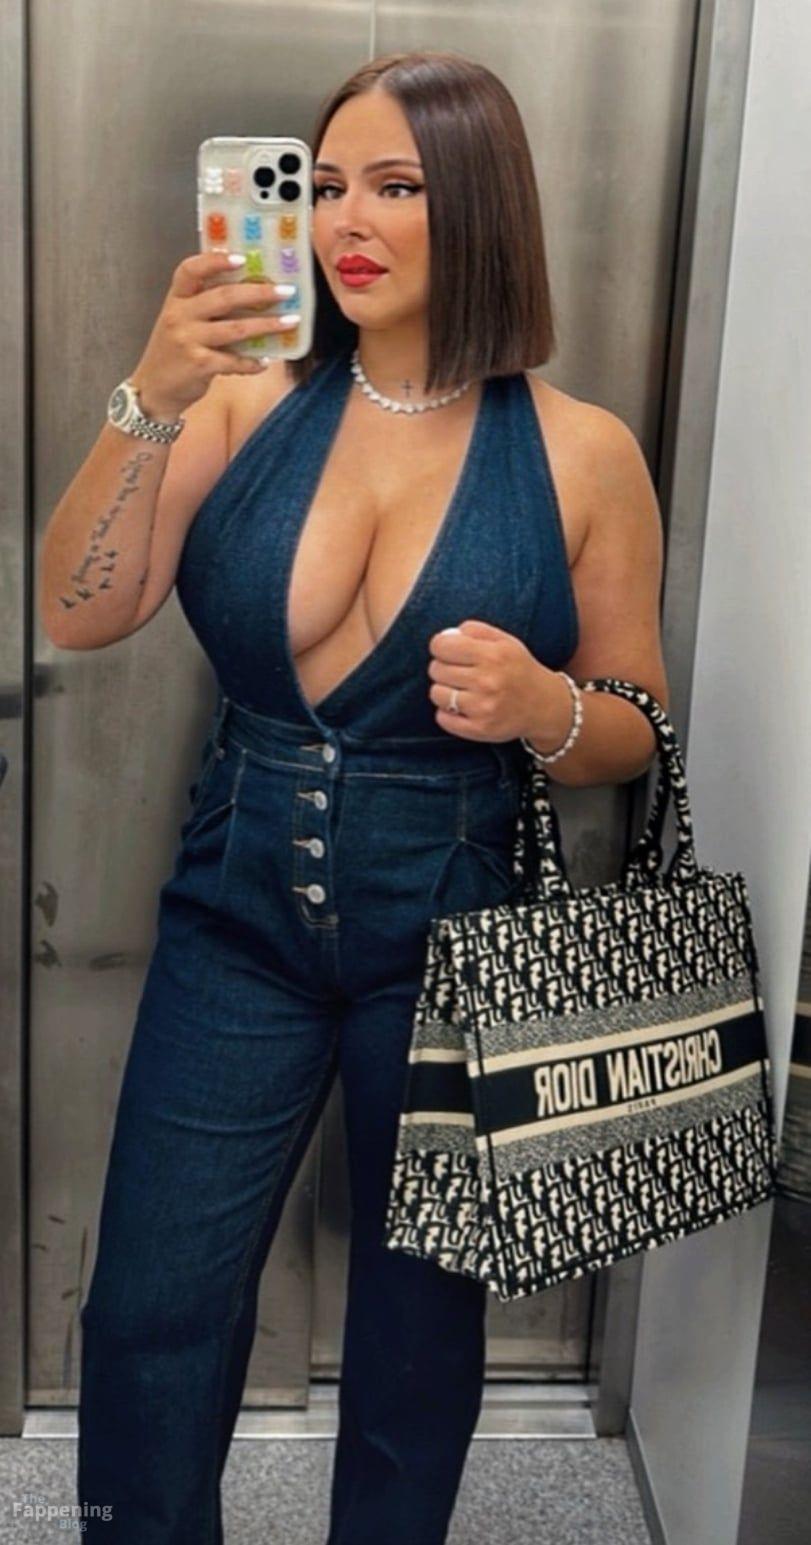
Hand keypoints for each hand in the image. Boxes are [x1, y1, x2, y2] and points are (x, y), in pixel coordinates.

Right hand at [130, 251, 296, 417]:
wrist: (154, 389)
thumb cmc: (174, 351)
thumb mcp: (180, 321)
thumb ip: (204, 305)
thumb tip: (251, 292)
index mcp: (176, 299)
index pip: (190, 270)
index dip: (215, 261)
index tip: (243, 258)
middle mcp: (179, 316)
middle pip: (224, 297)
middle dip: (259, 292)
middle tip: (286, 291)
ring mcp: (188, 340)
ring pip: (235, 329)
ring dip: (266, 325)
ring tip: (290, 322)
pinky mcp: (199, 365)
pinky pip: (233, 361)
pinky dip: (252, 362)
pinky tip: (265, 361)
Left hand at [427, 619, 571, 743]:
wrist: (545, 705)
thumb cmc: (519, 669)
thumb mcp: (505, 641)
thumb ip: (475, 631)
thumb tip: (445, 635)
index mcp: (492, 655)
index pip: (441, 646)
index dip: (440, 647)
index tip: (447, 652)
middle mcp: (487, 681)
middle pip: (436, 669)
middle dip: (442, 668)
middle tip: (458, 672)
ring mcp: (483, 707)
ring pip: (436, 694)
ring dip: (443, 691)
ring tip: (459, 690)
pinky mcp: (479, 729)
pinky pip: (443, 718)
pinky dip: (447, 713)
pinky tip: (461, 708)